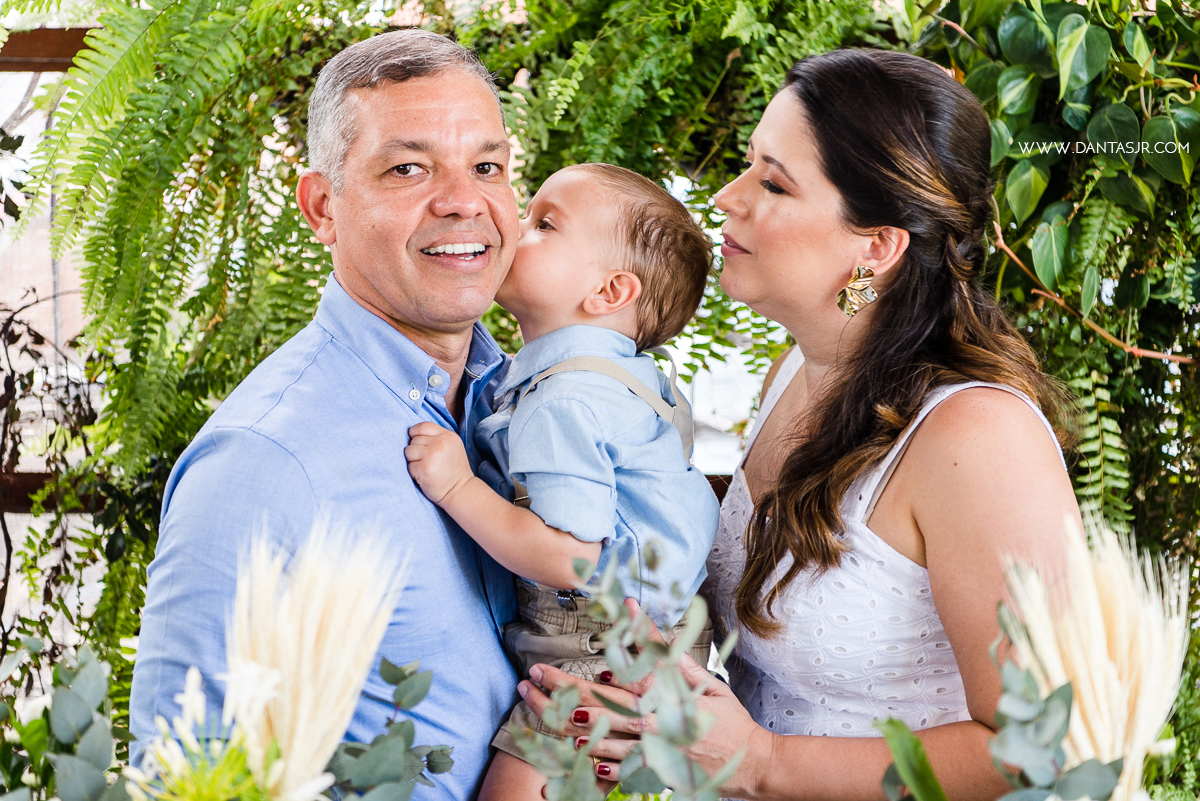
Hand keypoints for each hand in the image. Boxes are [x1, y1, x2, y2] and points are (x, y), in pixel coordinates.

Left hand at [405, 422, 472, 504]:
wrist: (461, 490)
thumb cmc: (453, 470)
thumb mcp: (452, 446)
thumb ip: (437, 437)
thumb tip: (413, 434)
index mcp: (448, 436)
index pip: (423, 426)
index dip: (415, 433)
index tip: (418, 443)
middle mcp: (440, 443)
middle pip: (414, 440)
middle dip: (416, 451)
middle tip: (428, 461)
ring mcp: (432, 456)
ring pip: (408, 452)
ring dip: (413, 461)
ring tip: (426, 467)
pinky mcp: (424, 469)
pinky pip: (409, 466)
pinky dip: (414, 473)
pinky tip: (425, 476)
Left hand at [518, 600, 771, 798]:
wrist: (753, 764)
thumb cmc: (729, 719)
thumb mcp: (707, 682)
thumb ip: (674, 658)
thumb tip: (646, 622)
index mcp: (667, 696)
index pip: (625, 669)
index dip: (592, 657)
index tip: (555, 653)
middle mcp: (654, 722)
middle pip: (599, 705)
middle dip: (563, 689)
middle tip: (535, 676)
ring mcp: (652, 749)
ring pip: (599, 737)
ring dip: (567, 724)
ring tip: (540, 711)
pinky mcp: (654, 771)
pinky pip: (616, 768)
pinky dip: (593, 760)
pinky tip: (574, 752)